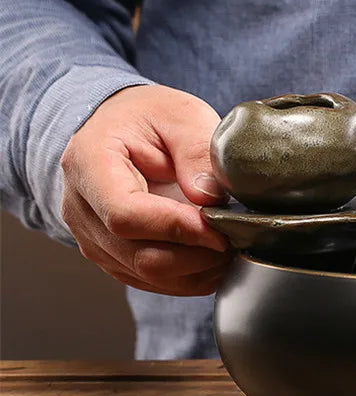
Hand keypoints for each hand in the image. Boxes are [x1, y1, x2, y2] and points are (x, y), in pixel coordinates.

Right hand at [60, 85, 231, 295]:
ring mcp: (92, 238)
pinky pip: (149, 281)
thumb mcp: (179, 114)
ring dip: (196, 271)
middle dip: (196, 255)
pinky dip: (187, 278)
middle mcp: (80, 209)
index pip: (126, 215)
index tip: (219, 228)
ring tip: (230, 248)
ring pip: (146, 275)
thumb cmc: (146, 117)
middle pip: (138, 255)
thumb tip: (209, 199)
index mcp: (89, 164)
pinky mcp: (111, 256)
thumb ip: (196, 151)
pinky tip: (213, 259)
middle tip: (235, 239)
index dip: (178, 228)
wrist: (118, 126)